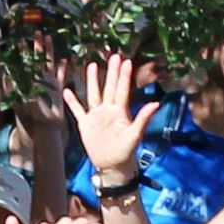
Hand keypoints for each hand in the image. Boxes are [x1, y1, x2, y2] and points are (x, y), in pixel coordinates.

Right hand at [61, 55, 145, 183]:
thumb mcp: (135, 135)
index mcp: (120, 111)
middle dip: (111, 72)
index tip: (126, 61)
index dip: (124, 76)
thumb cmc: (125, 152)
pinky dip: (72, 101)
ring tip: (92, 65)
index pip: (122, 89)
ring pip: (94, 94)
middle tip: (113, 56)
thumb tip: (156, 103)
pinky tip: (67, 90)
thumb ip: (143, 118)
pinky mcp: (85, 124)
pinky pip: (78, 110)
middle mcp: (108, 110)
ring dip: (93, 81)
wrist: (112, 167)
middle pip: (109, 87)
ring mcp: (96, 116)